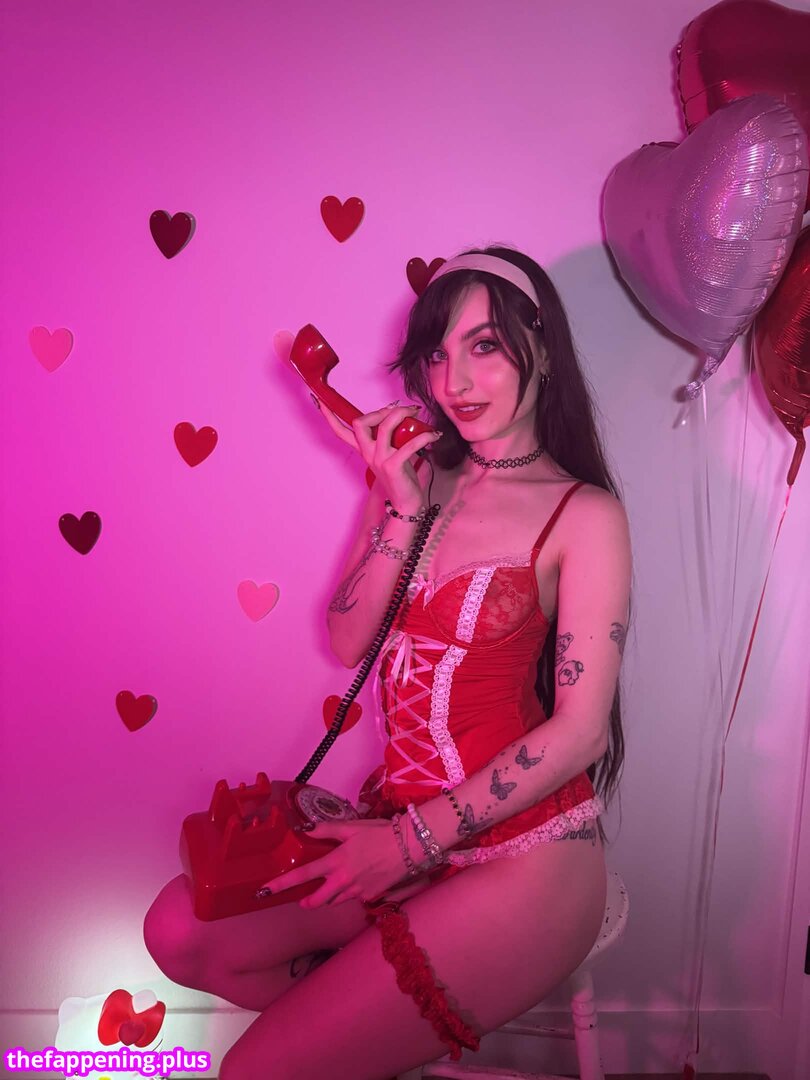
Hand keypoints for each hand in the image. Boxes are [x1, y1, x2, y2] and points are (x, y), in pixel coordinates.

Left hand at [260, 818, 428, 908]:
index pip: (302, 876)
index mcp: (335, 862)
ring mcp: (358, 892)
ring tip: (335, 884)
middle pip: (317, 900)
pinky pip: (355, 898)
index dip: (281, 884)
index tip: (264, 891)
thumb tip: (306, 829)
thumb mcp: (352, 827)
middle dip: (308, 901)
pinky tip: (361, 880)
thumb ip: (327, 829)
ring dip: (330, 896)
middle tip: (304, 899)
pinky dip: (352, 892)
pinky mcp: (371, 897)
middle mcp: (343, 881)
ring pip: (336, 900)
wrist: (409, 846)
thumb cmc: (380, 832)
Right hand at [314, 398, 441, 513]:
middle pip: (361, 422)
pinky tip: (434, 435)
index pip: (341, 432)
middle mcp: (368, 454)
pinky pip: (408, 444)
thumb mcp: (393, 452)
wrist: (406, 503)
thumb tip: (404, 415)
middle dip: (381, 410)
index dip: (330, 417)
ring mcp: (379, 460)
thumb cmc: (402, 477)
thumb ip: (392, 436)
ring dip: (402, 414)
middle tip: (403, 409)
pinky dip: (424, 436)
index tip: (321, 401)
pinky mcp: (393, 466)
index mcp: (365, 450)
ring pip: (384, 426)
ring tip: (417, 414)